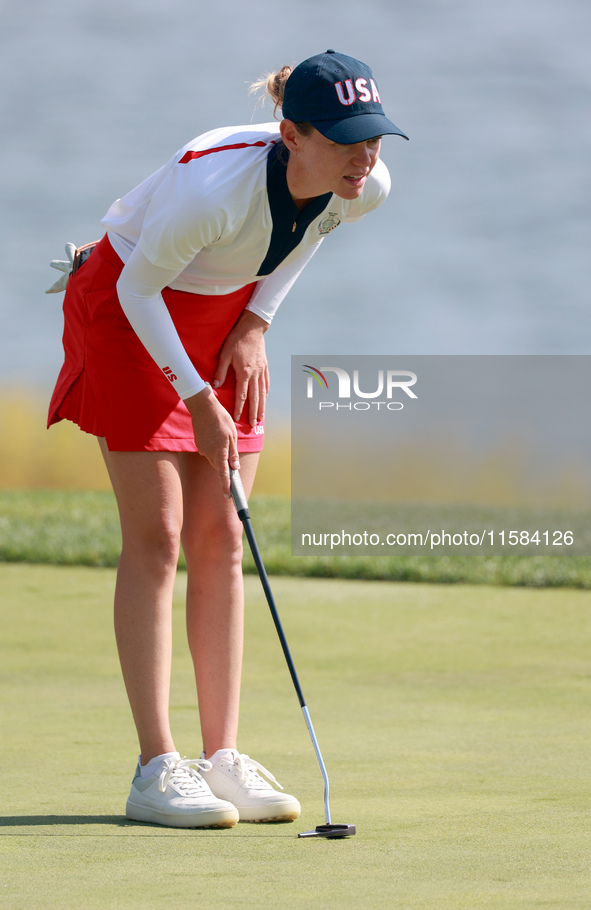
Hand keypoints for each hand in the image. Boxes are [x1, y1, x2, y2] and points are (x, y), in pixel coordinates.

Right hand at [184, 386, 239, 497]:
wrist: (203, 407)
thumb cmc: (221, 419)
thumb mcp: (233, 435)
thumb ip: (233, 453)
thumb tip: (234, 468)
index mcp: (220, 451)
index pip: (223, 473)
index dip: (226, 485)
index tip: (228, 495)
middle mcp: (209, 453)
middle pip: (219, 466)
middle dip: (225, 465)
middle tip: (232, 460)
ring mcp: (202, 449)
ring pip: (214, 458)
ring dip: (220, 454)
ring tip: (223, 438)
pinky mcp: (199, 445)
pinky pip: (208, 451)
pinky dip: (213, 447)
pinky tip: (215, 435)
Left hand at [213, 311, 268, 426]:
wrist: (252, 327)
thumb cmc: (236, 339)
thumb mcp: (224, 354)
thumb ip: (221, 371)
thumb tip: (216, 385)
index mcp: (244, 372)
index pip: (242, 395)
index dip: (239, 408)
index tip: (237, 418)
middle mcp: (255, 374)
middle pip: (255, 398)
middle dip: (254, 413)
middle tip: (253, 425)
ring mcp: (261, 371)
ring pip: (262, 392)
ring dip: (262, 406)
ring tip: (261, 417)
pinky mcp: (264, 366)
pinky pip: (266, 383)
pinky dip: (265, 393)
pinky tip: (265, 399)